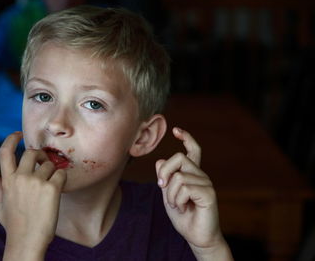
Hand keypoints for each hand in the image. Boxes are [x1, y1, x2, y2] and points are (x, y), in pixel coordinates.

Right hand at [0, 132, 66, 259]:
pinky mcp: (51, 188)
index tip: (18, 134)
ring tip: (50, 187)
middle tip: (45, 164)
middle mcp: (20, 178)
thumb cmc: (14, 226)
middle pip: (32, 152)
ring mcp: (36, 182)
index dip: (11, 139)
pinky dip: (62, 179)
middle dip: (40, 156)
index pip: (5, 151)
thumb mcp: (0, 207)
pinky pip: (61, 174)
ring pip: (49, 164)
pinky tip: (58, 190)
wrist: (27, 242)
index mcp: (6, 180)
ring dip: (52, 171)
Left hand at [156, 127, 231, 259]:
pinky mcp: (208, 193)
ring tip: (176, 204)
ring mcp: (206, 183)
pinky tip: (183, 207)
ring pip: (178, 176)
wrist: (196, 236)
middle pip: (178, 158)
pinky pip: (184, 187)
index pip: (193, 150)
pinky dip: (177, 200)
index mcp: (192, 174)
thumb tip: (159, 160)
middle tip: (162, 187)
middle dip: (164, 172)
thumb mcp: (168, 195)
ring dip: (170, 194)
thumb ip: (165, 179)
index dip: (187, 138)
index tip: (176, 130)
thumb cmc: (183, 216)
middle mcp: (200, 175)